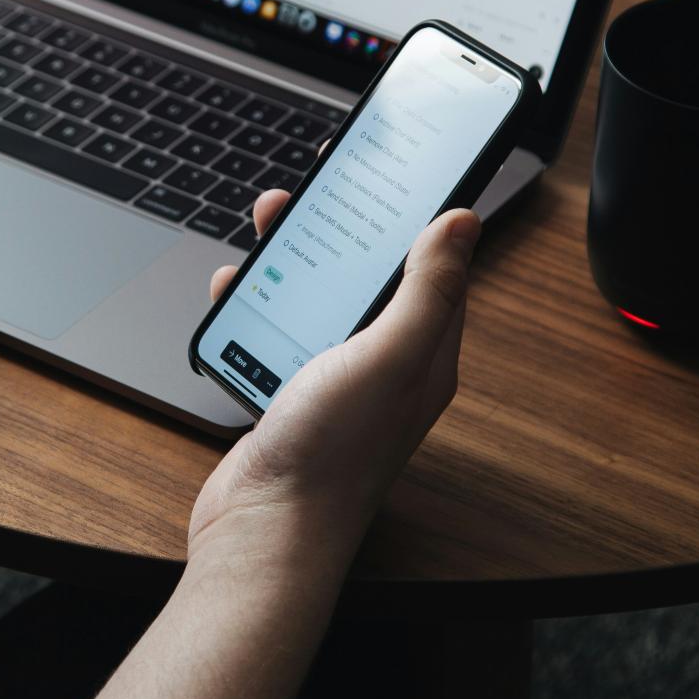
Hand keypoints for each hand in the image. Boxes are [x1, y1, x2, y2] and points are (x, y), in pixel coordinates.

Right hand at [191, 190, 479, 578]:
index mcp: (424, 350)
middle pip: (368, 272)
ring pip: (319, 295)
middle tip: (313, 187)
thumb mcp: (390, 356)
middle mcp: (384, 361)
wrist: (266, 530)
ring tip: (268, 224)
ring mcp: (335, 377)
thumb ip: (428, 288)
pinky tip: (234, 290)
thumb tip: (464, 221)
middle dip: (342, 225)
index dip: (415, 214)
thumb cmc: (333, 453)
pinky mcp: (291, 390)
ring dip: (294, 257)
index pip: (432, 264)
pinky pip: (276, 328)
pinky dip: (256, 302)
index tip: (391, 168)